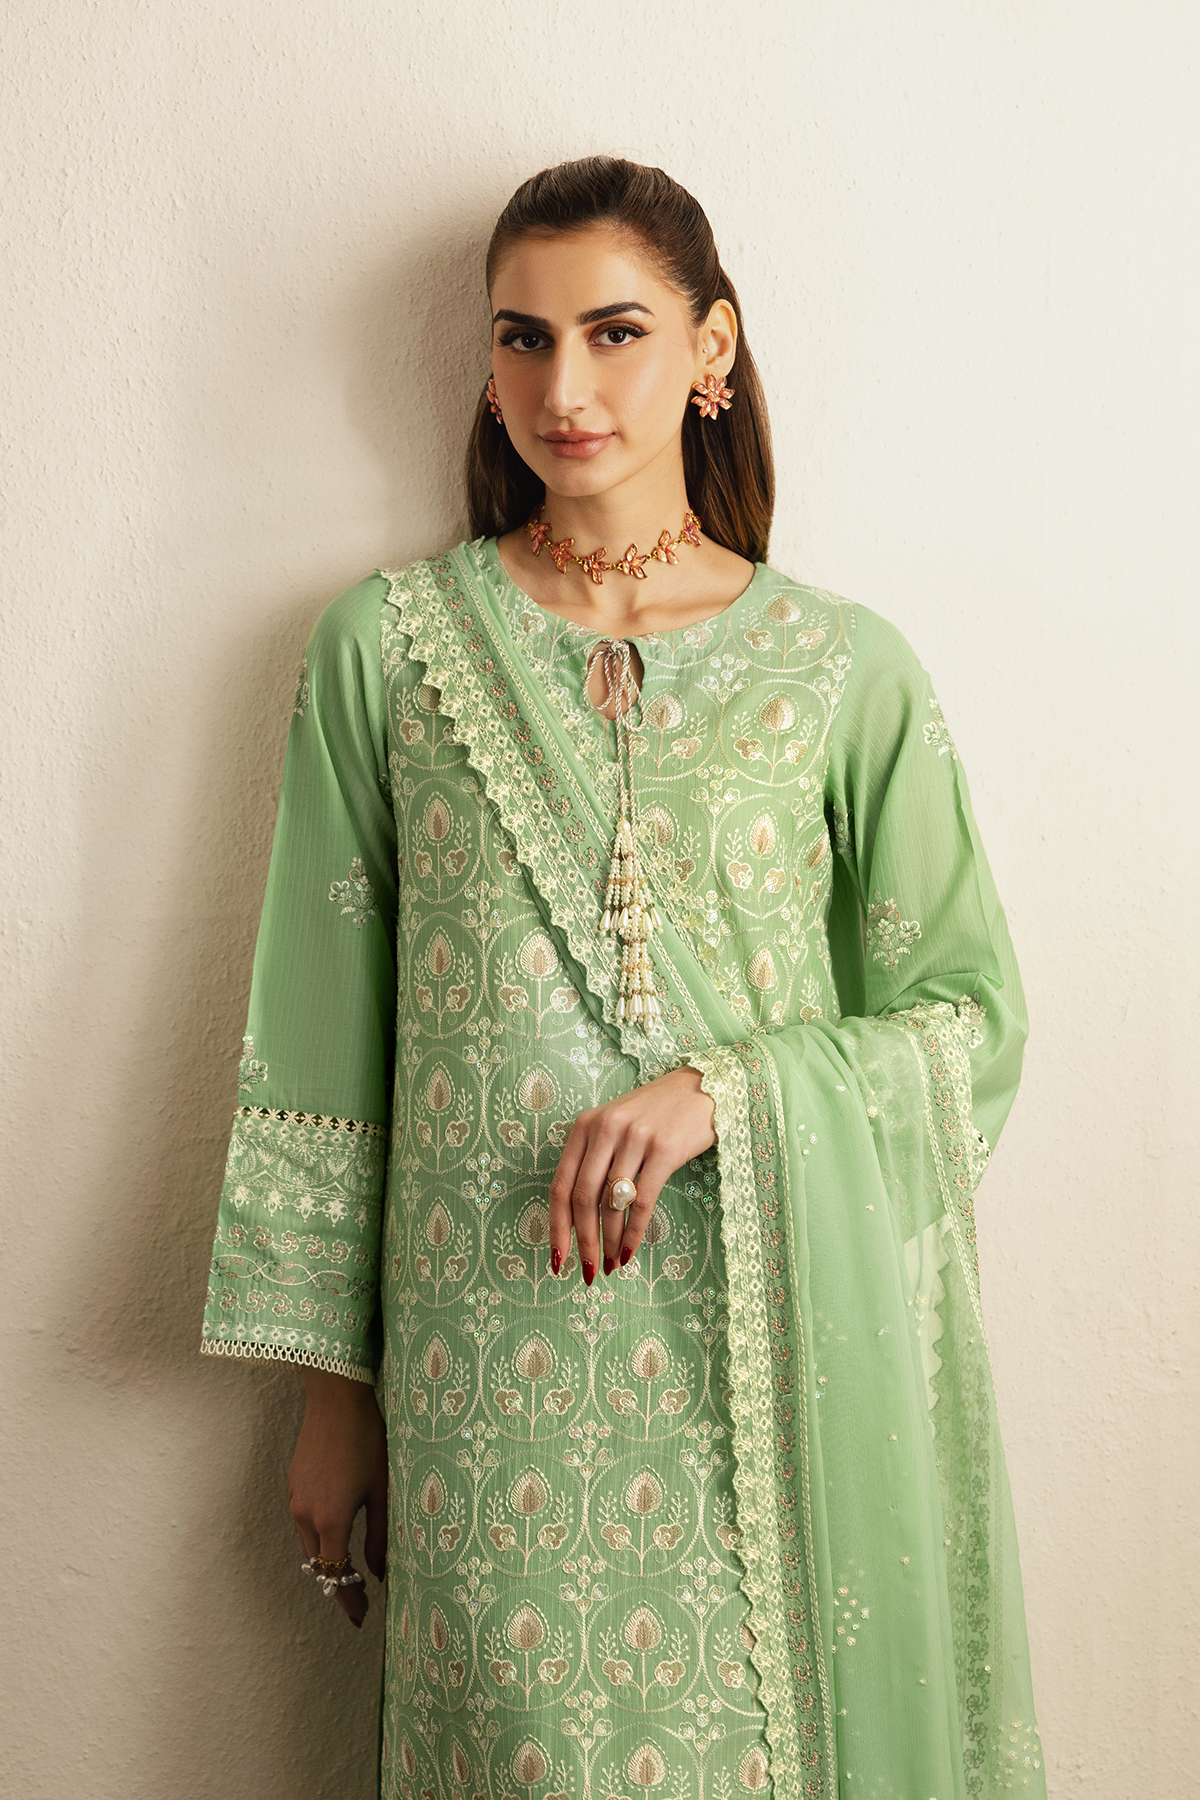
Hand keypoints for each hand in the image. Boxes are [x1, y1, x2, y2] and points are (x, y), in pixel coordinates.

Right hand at [288, 1370, 387, 1627]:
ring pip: (309, 1544)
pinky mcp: (293, 1484)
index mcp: (331, 1520)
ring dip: (327, 1559)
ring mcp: (295, 1499)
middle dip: (337, 1584)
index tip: (360, 1618)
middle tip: (359, 1598)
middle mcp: (306, 1515)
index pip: (336, 1576)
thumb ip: (380, 1535)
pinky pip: (304, 1522)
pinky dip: (319, 1535)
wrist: (335, 1399)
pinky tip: (337, 1528)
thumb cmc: (366, 1440)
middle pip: (319, 1565)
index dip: (348, 1601)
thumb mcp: (381, 1490)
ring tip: (350, 1567)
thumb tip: (379, 1572)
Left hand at [548, 1065, 715, 1282]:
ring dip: (610, 1242)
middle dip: (583, 1241)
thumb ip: (594, 1161)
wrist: (701, 1088)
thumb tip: (578, 1219)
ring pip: (612, 1204)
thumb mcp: (615, 1127)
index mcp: (584, 1126)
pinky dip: (634, 1233)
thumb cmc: (655, 1114)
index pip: (560, 1184)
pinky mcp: (664, 1149)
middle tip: (588, 1271)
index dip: (557, 1226)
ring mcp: (634, 1138)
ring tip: (612, 1264)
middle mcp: (604, 1129)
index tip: (557, 1258)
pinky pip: (642, 1201)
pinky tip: (631, 1252)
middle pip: (583, 1198)